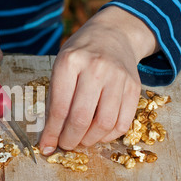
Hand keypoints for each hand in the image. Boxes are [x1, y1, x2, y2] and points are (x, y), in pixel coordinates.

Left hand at [39, 6, 158, 153]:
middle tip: (65, 145)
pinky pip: (123, 122)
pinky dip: (109, 136)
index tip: (46, 146)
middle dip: (70, 140)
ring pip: (104, 123)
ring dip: (90, 141)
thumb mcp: (60, 67)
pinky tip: (98, 134)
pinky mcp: (134, 86)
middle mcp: (95, 68)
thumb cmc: (80, 55)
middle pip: (82, 118)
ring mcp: (118, 77)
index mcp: (70, 62)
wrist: (113, 34)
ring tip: (80, 141)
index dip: (52, 133)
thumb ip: (55, 99)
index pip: (59, 107)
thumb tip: (49, 137)